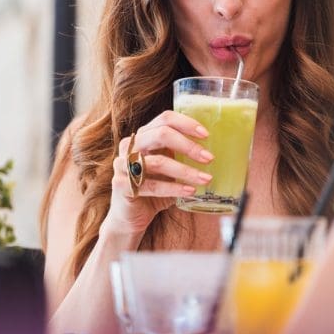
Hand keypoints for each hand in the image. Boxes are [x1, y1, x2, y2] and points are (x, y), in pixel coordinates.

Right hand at [102, 110, 213, 235]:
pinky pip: (151, 185)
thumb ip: (182, 155)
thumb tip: (213, 150)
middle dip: (189, 146)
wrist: (131, 215)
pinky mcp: (120, 185)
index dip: (186, 123)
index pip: (165, 118)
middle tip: (209, 158)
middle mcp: (130, 146)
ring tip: (205, 179)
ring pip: (158, 162)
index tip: (206, 135)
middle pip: (161, 134)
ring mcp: (122, 164)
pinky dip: (174, 188)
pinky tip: (190, 191)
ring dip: (186, 171)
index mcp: (144, 135)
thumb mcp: (170, 166)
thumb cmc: (154, 187)